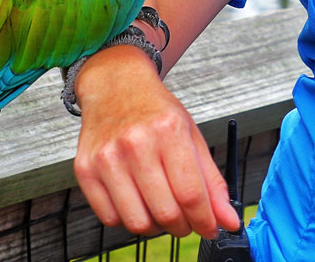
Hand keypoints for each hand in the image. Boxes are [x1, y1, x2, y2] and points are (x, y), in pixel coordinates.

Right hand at [72, 45, 242, 239]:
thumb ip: (212, 182)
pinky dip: (129, 219)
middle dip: (183, 226)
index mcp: (169, 131)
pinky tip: (138, 202)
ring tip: (162, 209)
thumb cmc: (156, 111)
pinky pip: (110, 218)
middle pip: (165, 212)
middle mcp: (135, 144)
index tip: (212, 228)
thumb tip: (228, 221)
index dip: (205, 220)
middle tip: (187, 220)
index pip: (191, 194)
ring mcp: (106, 158)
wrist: (115, 86)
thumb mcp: (192, 136)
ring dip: (156, 227)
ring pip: (137, 222)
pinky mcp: (85, 170)